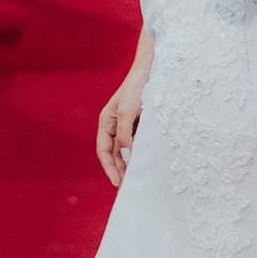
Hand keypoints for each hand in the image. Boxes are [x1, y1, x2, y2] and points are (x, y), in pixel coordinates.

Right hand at [97, 31, 153, 184]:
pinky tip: (149, 162)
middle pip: (115, 153)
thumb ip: (125, 135)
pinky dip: (142, 153)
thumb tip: (126, 157)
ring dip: (131, 163)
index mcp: (106, 122)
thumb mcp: (127, 112)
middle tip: (129, 187)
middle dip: (121, 169)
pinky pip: (140, 142)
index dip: (110, 168)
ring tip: (139, 179)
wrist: (152, 70)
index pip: (104, 151)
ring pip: (128, 149)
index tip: (118, 183)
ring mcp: (129, 124)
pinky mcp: (142, 123)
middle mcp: (116, 125)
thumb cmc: (136, 88)